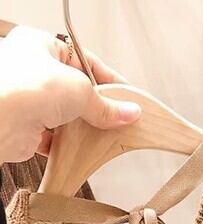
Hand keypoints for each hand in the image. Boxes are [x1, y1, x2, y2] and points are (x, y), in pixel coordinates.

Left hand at [0, 25, 140, 163]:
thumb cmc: (23, 87)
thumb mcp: (80, 90)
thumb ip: (106, 105)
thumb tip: (129, 112)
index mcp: (40, 45)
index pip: (84, 61)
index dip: (109, 80)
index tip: (128, 97)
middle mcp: (31, 70)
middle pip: (77, 90)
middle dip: (97, 107)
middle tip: (118, 118)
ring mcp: (28, 99)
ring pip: (67, 115)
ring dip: (84, 127)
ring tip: (102, 134)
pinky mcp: (27, 127)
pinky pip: (56, 137)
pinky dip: (70, 145)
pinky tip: (82, 149)